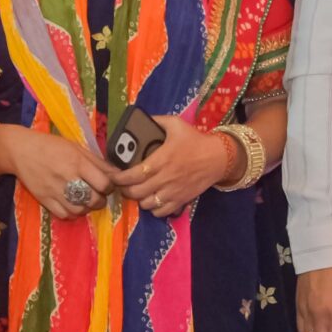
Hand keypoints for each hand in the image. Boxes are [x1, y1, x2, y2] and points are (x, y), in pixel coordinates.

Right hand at [0, 124, 120, 220]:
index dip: (109, 187)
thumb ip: (98, 162)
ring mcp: (54, 191)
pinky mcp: (44, 200)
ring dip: (86, 208)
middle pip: (93, 200)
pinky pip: (64, 215)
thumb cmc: (52, 146)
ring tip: (85, 201)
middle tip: (98, 195)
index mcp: (77, 162)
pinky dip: (72, 213)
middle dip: (100, 201)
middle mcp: (67, 177)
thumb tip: (118, 174)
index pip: (103, 183)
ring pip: (80, 211)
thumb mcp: (77, 148)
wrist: (20, 150)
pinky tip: (72, 205)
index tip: (107, 185)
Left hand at [106, 115, 237, 218]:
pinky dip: (153, 209)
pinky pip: (161, 212)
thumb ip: (157, 121)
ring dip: (138, 199)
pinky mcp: (181, 200)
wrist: (218, 157)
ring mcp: (173, 191)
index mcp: (161, 159)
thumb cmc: (195, 140)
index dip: (118, 178)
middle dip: (124, 189)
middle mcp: (165, 178)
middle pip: (136, 192)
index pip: (133, 175)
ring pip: (146, 204)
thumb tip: (140, 119)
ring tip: (137, 191)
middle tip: (122, 183)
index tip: (113, 175)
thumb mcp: (176, 124)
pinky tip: (152, 200)